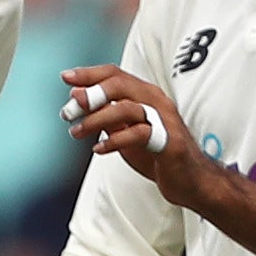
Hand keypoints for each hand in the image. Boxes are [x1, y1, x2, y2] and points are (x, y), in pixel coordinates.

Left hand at [61, 64, 209, 207]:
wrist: (190, 180)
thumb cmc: (155, 152)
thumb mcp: (123, 130)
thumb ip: (103, 113)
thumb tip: (75, 97)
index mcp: (145, 95)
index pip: (115, 74)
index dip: (90, 74)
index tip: (65, 78)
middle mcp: (157, 102)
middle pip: (120, 84)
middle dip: (90, 95)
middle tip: (68, 111)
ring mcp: (166, 121)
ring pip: (127, 108)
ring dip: (95, 119)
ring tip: (75, 133)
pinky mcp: (170, 142)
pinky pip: (140, 134)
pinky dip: (114, 140)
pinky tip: (98, 149)